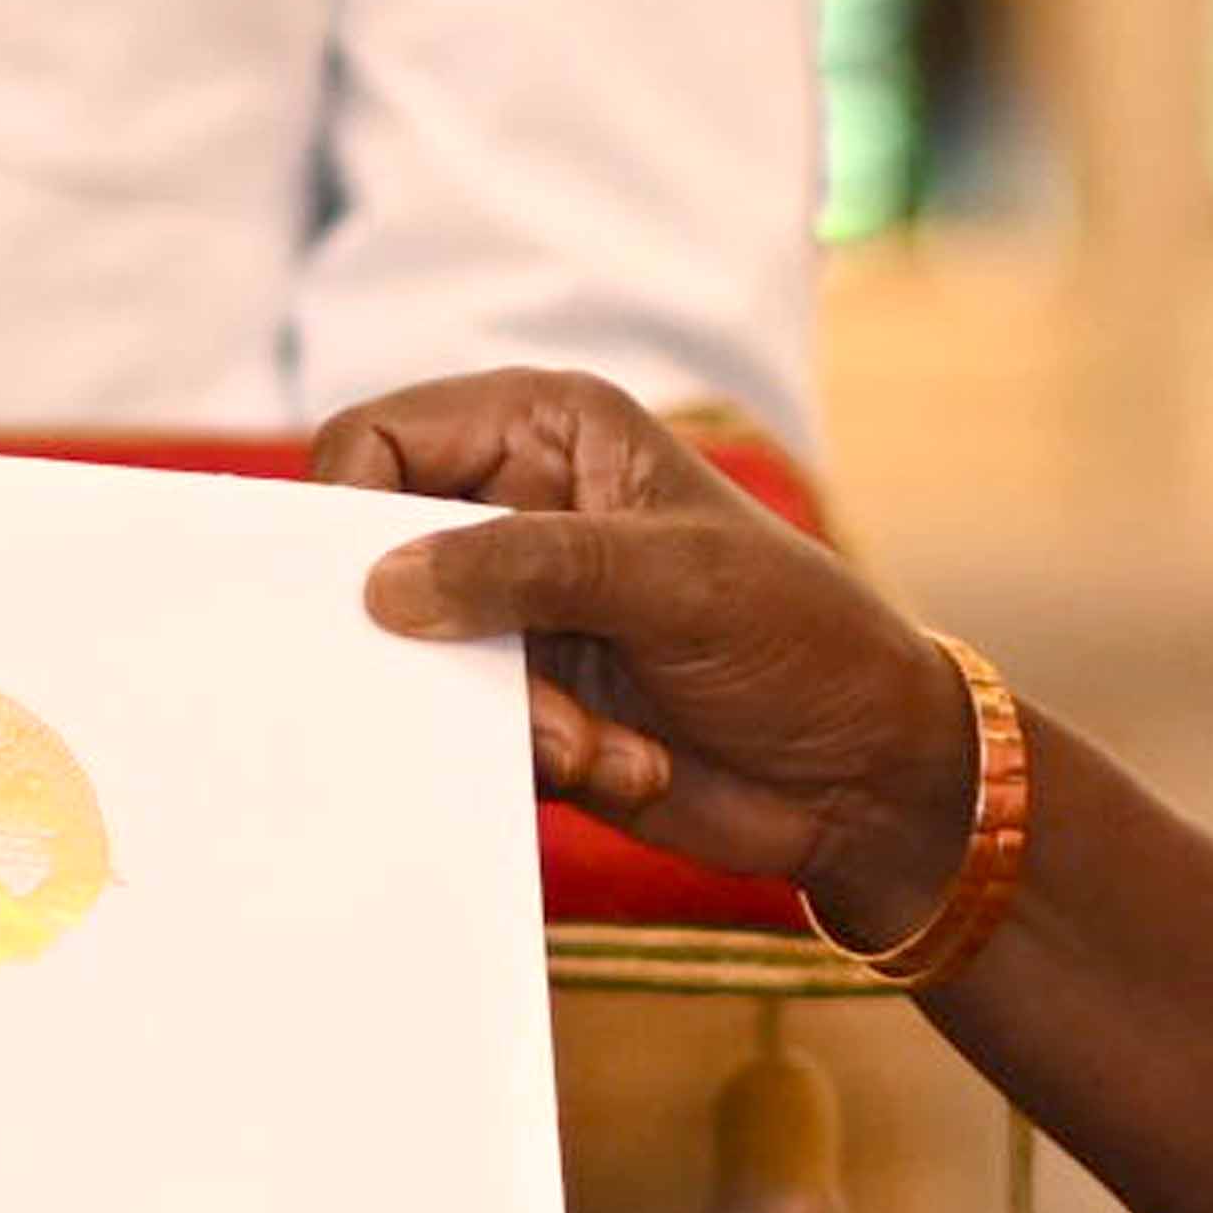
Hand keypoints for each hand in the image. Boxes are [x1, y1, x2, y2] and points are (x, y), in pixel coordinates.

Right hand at [313, 369, 980, 941]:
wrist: (862, 779)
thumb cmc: (798, 636)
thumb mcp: (672, 580)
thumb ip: (527, 566)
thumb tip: (383, 587)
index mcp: (545, 433)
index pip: (381, 439)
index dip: (350, 508)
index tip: (375, 591)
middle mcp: (513, 515)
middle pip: (376, 558)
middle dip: (435, 639)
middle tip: (520, 687)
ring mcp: (511, 616)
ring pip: (412, 663)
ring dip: (506, 715)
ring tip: (601, 739)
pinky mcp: (518, 705)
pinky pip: (454, 734)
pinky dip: (531, 759)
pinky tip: (624, 761)